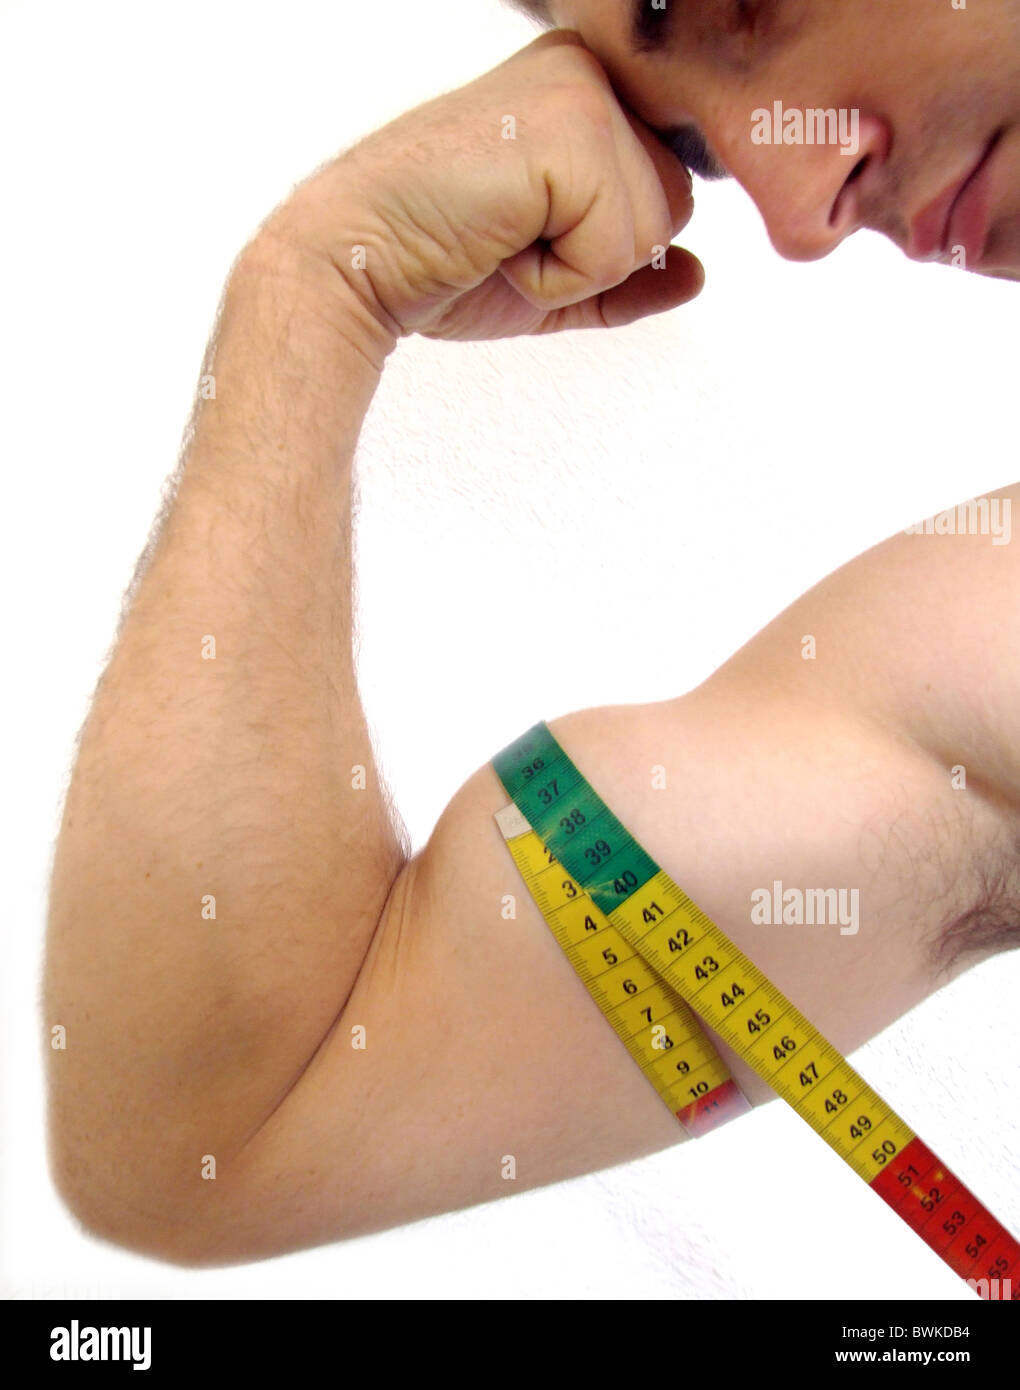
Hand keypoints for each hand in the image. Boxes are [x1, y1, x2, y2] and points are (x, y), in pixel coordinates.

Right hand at [254, 29, 702, 350]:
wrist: (357, 263)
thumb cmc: (439, 261)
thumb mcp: (553, 276)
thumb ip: (627, 273)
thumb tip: (699, 275)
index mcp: (584, 89)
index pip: (666, 190)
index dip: (606, 242)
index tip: (525, 232)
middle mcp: (588, 72)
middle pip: (674, 207)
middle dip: (599, 255)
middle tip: (512, 236)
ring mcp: (582, 94)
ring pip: (656, 230)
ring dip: (577, 267)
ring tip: (504, 236)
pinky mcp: (571, 133)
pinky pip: (618, 249)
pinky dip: (559, 277)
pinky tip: (501, 244)